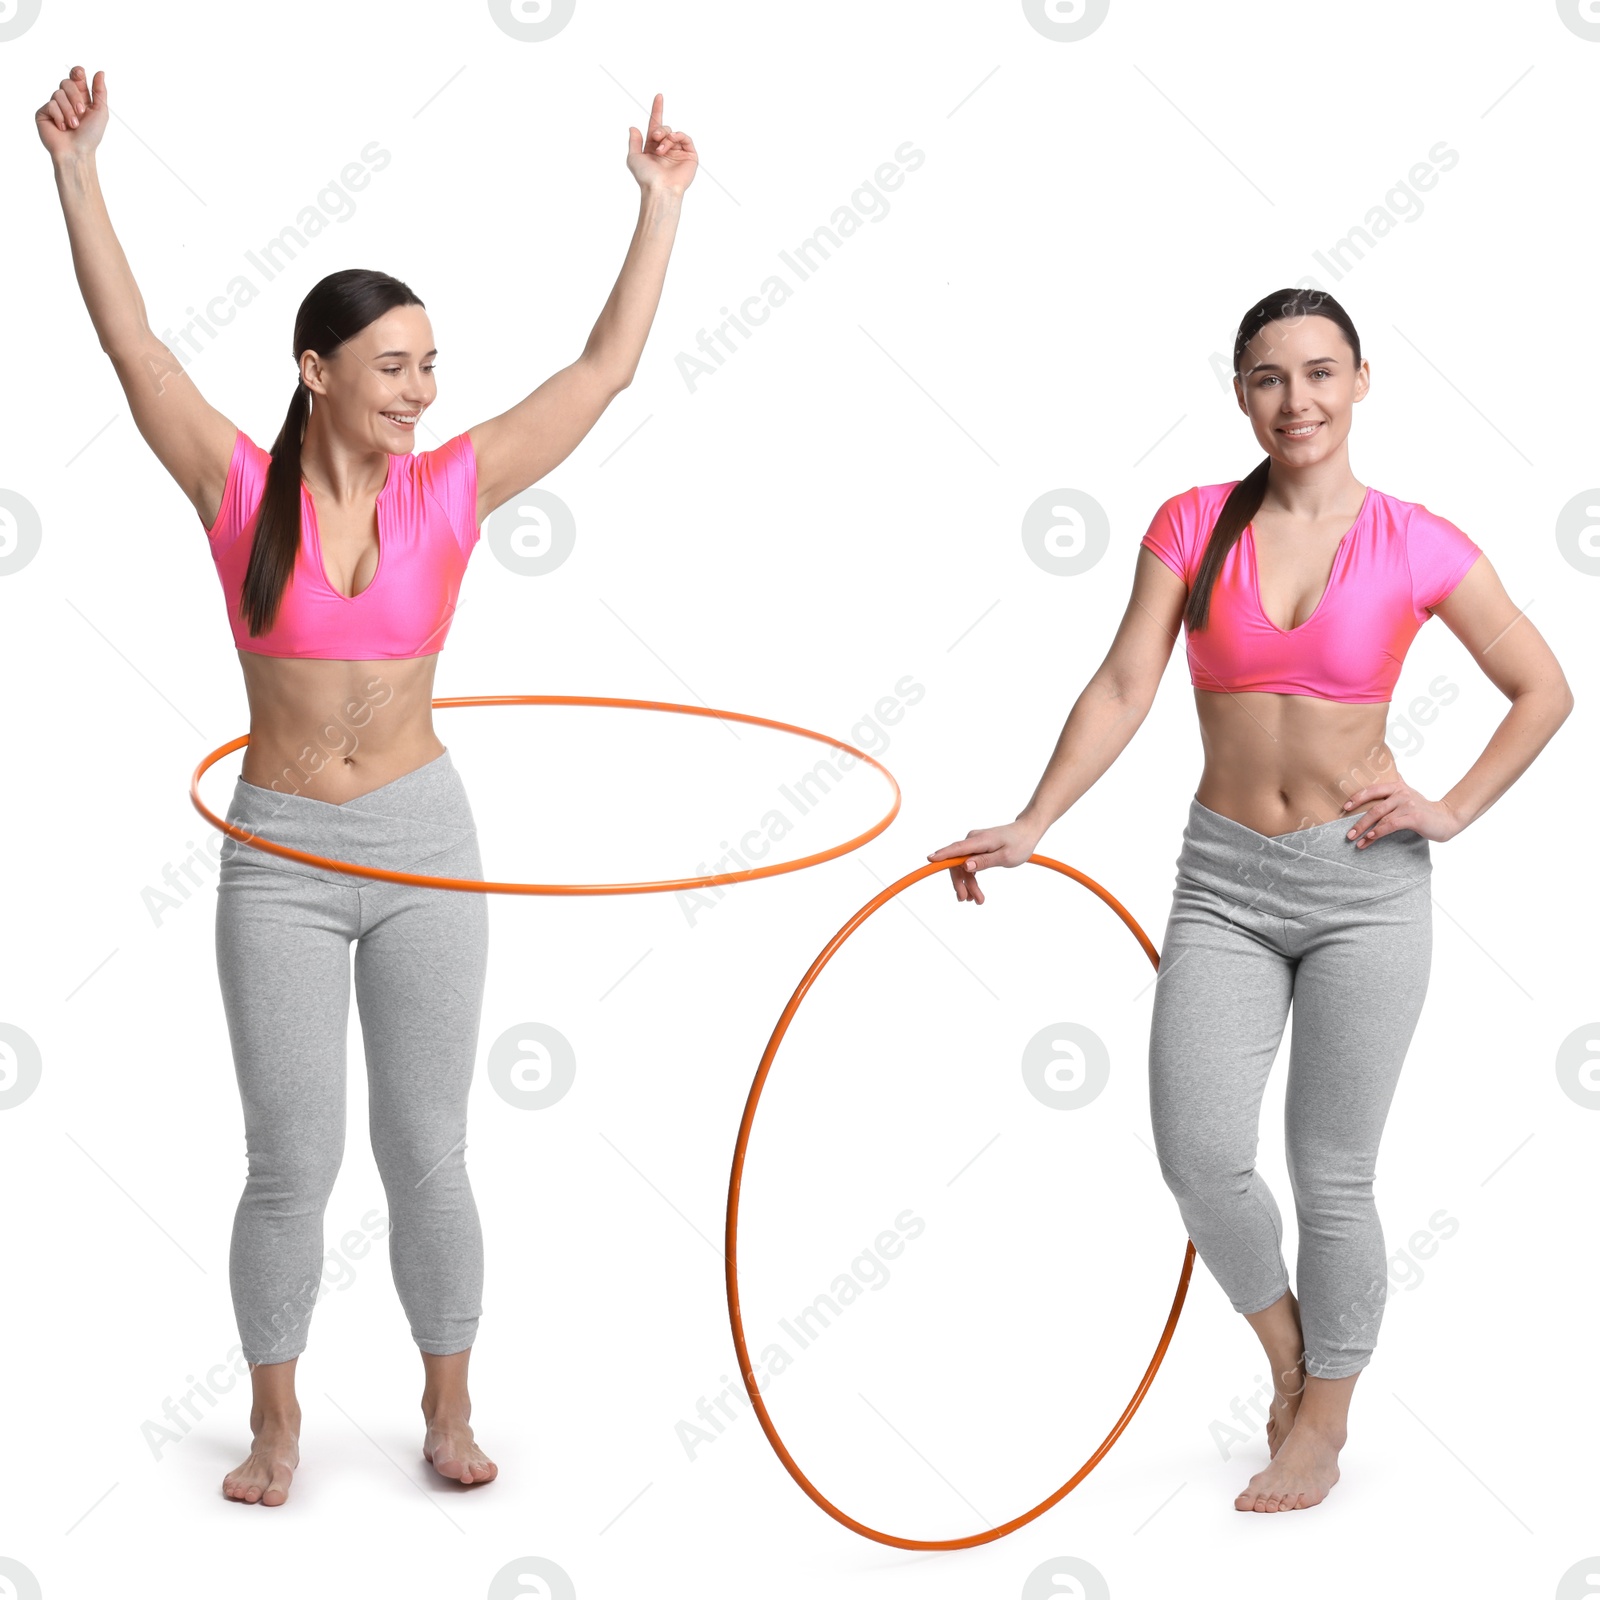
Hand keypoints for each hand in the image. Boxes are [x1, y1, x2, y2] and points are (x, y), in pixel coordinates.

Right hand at [36, 65, 107, 158]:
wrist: (77, 152)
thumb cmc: (90, 136)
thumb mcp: (101, 112)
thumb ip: (100, 92)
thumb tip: (100, 72)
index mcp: (80, 98)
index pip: (76, 78)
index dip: (77, 73)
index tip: (80, 74)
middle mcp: (66, 100)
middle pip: (66, 83)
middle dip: (75, 97)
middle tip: (82, 112)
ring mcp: (54, 106)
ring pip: (58, 94)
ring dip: (69, 111)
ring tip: (74, 126)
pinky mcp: (43, 112)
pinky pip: (50, 105)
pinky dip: (59, 117)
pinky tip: (62, 128)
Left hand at [627, 92, 696, 194]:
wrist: (659, 189)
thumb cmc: (645, 177)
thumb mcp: (633, 158)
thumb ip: (634, 142)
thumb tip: (633, 127)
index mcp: (653, 148)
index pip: (655, 125)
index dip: (657, 110)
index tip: (659, 96)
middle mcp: (666, 149)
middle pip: (664, 128)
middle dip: (659, 129)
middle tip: (655, 137)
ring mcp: (678, 152)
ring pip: (673, 133)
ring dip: (666, 137)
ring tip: (661, 149)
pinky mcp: (690, 156)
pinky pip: (685, 137)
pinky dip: (678, 136)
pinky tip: (672, 141)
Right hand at [926, 820, 1042, 904]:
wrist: (1027, 832)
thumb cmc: (1020, 843)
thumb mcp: (1006, 856)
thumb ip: (985, 861)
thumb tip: (965, 866)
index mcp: (979, 841)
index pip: (956, 849)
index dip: (942, 855)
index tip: (930, 860)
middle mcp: (973, 840)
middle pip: (957, 862)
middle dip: (960, 882)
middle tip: (965, 900)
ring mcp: (974, 844)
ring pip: (963, 866)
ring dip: (968, 884)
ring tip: (976, 900)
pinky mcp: (977, 849)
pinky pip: (969, 864)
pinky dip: (971, 878)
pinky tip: (974, 892)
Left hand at [1342, 776, 1460, 847]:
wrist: (1447, 818)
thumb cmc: (1423, 808)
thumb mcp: (1409, 794)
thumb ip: (1397, 785)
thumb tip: (1389, 772)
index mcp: (1397, 786)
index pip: (1372, 789)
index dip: (1357, 797)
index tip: (1345, 807)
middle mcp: (1401, 793)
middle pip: (1374, 807)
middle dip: (1358, 821)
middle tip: (1348, 834)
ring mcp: (1408, 805)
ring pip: (1381, 818)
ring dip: (1365, 830)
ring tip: (1355, 841)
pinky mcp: (1414, 817)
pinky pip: (1391, 825)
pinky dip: (1379, 832)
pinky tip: (1370, 838)